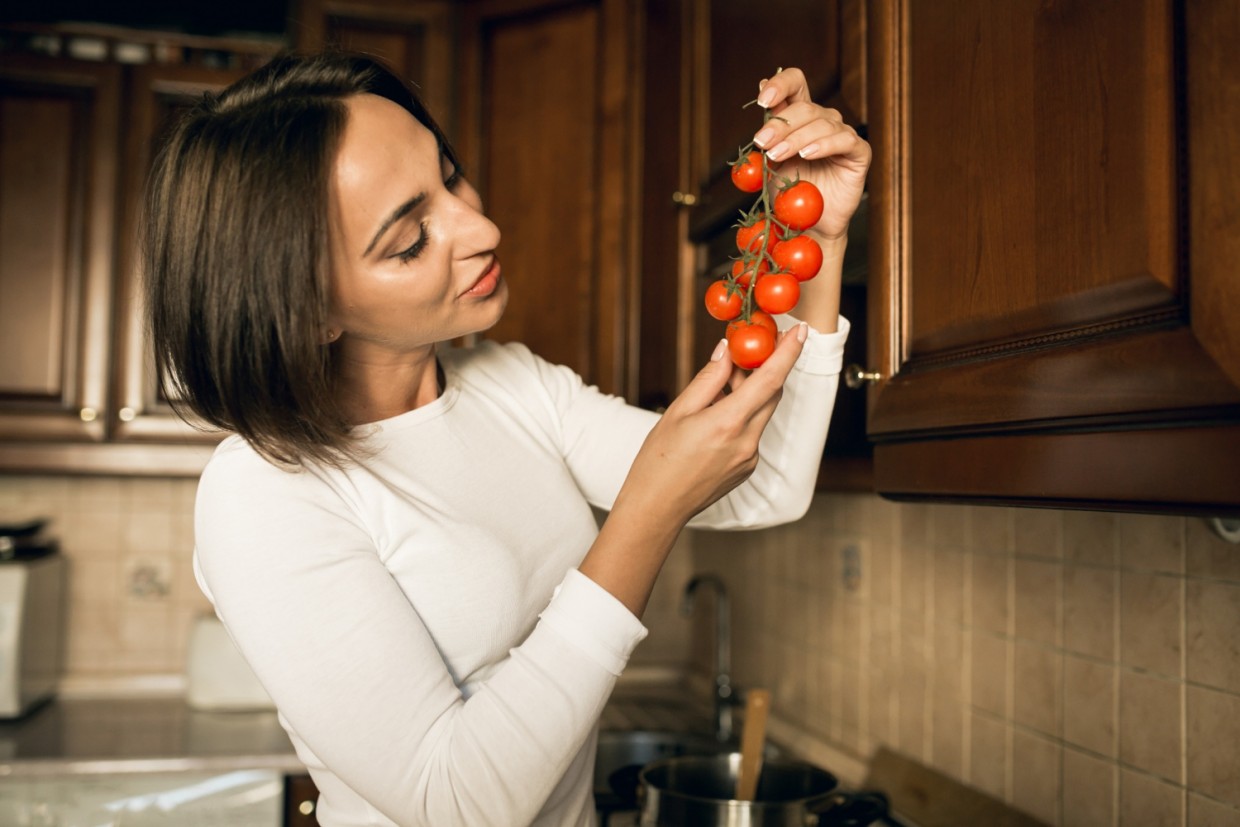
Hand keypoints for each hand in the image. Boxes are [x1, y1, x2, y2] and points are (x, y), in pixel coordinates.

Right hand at [615, 323, 807, 526]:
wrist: (657, 507)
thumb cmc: (659, 461)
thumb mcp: (679, 411)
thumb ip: (709, 379)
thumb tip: (727, 351)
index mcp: (728, 423)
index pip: (770, 379)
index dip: (788, 352)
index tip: (800, 331)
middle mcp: (747, 442)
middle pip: (772, 394)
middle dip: (766, 368)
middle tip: (750, 348)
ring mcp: (750, 458)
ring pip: (761, 412)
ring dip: (750, 392)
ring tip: (723, 383)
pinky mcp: (747, 467)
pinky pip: (752, 431)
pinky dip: (742, 415)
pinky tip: (716, 414)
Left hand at [751, 68, 870, 240]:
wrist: (808, 224)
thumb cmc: (790, 191)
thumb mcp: (771, 157)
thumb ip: (769, 127)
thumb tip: (761, 84)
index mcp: (802, 117)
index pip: (796, 84)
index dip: (781, 84)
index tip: (763, 100)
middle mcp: (825, 121)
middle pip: (806, 107)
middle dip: (780, 125)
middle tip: (762, 142)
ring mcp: (844, 135)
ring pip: (822, 123)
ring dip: (796, 138)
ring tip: (777, 155)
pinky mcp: (859, 153)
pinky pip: (845, 140)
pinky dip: (824, 145)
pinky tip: (807, 155)